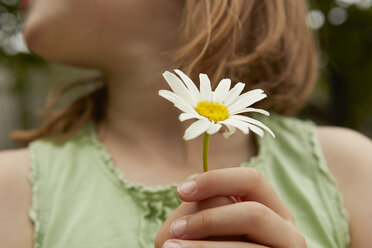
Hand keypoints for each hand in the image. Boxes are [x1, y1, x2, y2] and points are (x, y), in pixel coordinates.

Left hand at [156, 167, 305, 247]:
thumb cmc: (206, 243)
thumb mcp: (208, 220)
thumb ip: (208, 203)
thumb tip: (195, 191)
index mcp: (272, 209)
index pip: (252, 180)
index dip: (215, 180)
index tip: (181, 191)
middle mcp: (287, 232)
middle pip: (254, 214)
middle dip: (210, 220)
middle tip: (176, 229)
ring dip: (203, 247)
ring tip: (171, 247)